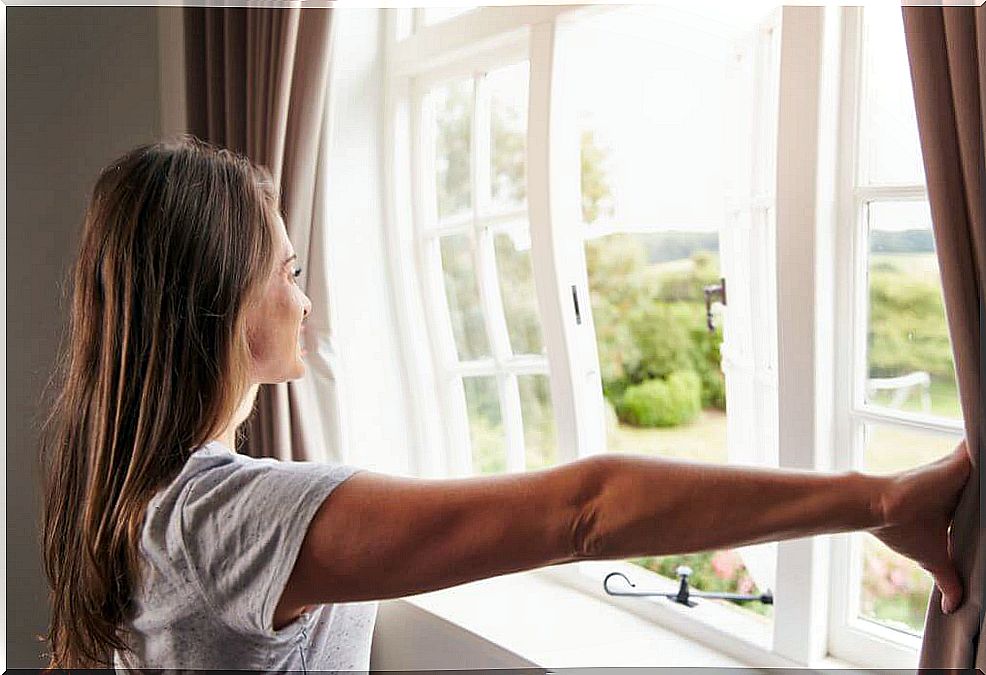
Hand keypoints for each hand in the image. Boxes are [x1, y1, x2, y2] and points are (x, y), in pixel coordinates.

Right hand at [870, 441, 971, 613]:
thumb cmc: (900, 528)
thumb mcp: (934, 557)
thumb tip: (951, 608)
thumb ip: (948, 579)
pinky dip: (985, 444)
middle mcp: (960, 483)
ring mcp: (960, 470)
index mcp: (958, 504)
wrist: (878, 506)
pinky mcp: (960, 463)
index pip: (985, 501)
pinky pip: (982, 449)